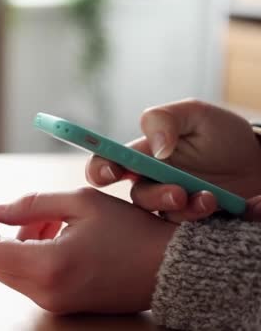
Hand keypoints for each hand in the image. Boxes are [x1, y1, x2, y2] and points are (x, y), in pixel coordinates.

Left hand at [0, 188, 175, 314]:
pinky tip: (59, 236)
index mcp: (48, 266)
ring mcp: (55, 303)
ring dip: (20, 243)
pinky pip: (32, 279)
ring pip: (14, 271)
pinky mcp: (64, 305)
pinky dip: (34, 256)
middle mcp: (46, 292)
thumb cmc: (130, 230)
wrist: (170, 268)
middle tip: (24, 211)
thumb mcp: (79, 202)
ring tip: (51, 220)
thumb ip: (29, 204)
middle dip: (1, 234)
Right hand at [86, 99, 260, 221]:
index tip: (113, 173)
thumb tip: (156, 148)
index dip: (100, 171)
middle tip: (177, 194)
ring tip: (210, 199)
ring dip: (184, 210)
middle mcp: (151, 184)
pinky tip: (225, 204)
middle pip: (135, 198)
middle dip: (154, 197)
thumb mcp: (195, 113)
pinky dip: (205, 218)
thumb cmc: (221, 135)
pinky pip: (187, 230)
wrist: (260, 162)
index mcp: (142, 156)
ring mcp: (171, 207)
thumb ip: (164, 119)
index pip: (106, 164)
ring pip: (162, 217)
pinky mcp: (191, 225)